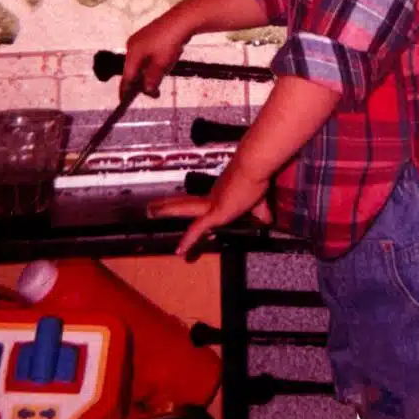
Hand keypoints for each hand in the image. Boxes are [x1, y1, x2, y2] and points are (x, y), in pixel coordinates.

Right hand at [121, 9, 191, 101]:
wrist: (182, 19)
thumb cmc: (170, 42)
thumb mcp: (162, 65)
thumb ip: (152, 79)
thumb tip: (147, 90)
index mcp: (132, 53)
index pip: (127, 77)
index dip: (126, 91)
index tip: (124, 102)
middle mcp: (132, 45)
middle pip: (133, 69)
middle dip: (140, 82)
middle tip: (154, 93)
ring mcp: (140, 39)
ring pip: (140, 62)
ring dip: (148, 73)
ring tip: (160, 77)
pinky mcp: (149, 36)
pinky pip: (147, 55)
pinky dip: (152, 64)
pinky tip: (163, 63)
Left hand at [147, 178, 272, 257]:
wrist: (254, 167)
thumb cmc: (257, 178)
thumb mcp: (259, 201)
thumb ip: (261, 211)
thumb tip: (268, 220)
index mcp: (220, 193)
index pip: (203, 203)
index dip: (191, 206)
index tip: (180, 206)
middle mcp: (212, 196)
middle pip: (186, 202)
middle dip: (169, 205)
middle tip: (152, 206)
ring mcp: (212, 204)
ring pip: (184, 208)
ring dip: (166, 209)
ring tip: (150, 210)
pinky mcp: (216, 213)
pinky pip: (198, 229)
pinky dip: (189, 241)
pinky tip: (180, 251)